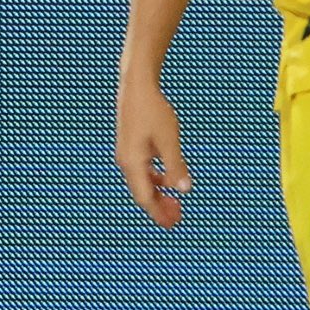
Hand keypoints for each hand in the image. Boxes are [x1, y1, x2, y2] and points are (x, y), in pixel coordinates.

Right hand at [116, 75, 189, 227]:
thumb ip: (176, 166)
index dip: (159, 213)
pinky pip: (140, 171)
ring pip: (140, 183)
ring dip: (157, 194)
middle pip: (141, 193)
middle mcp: (125, 161)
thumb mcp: (169, 140)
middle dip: (158, 207)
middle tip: (176, 218)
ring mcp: (125, 154)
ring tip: (174, 201)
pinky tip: (166, 178)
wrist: (137, 86)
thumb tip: (184, 190)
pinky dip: (153, 180)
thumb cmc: (154, 111)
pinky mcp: (129, 146)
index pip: (145, 197)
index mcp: (133, 162)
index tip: (173, 223)